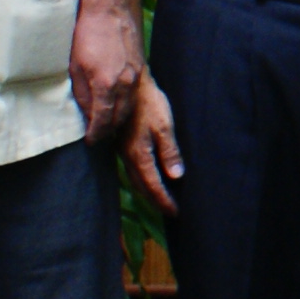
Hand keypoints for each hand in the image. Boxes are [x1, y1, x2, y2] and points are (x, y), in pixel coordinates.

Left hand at [69, 0, 145, 143]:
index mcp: (105, 84)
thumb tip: (87, 113)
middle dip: (108, 129)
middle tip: (97, 134)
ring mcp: (135, 76)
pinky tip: (117, 104)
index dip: (95, 134)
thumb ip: (82, 93)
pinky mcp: (140, 68)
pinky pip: (134, 94)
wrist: (109, 9)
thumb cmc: (87, 34)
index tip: (90, 141)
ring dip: (119, 118)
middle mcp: (124, 83)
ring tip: (107, 123)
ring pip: (129, 107)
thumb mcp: (75, 66)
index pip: (102, 120)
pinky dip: (126, 104)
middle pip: (119, 117)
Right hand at [125, 74, 185, 215]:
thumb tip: (176, 175)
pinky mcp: (122, 144)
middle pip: (141, 186)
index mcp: (140, 154)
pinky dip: (140, 179)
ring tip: (159, 200)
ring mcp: (123, 150)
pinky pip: (131, 169)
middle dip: (155, 200)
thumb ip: (169, 151)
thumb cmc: (151, 104)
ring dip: (147, 192)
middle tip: (168, 211)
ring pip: (134, 178)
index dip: (164, 200)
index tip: (175, 212)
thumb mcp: (165, 126)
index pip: (153, 185)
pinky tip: (147, 178)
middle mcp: (128, 156)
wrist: (131, 86)